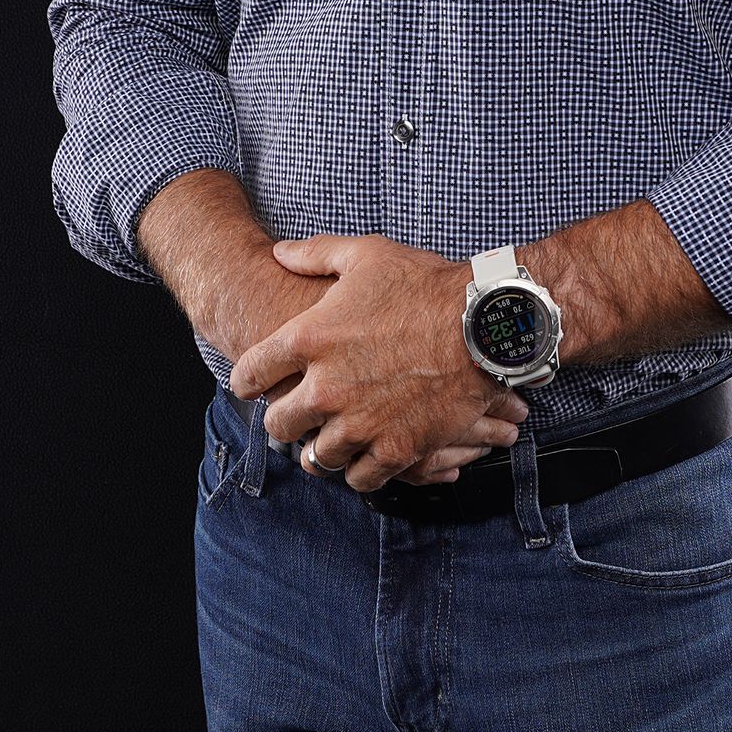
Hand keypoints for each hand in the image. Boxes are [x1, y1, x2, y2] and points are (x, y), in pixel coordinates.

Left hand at [227, 232, 528, 492]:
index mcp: (308, 339)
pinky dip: (358, 471)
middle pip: (277, 424)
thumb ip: (316, 254)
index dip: (248, 380)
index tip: (254, 384)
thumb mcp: (366, 255)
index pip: (249, 374)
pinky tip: (362, 458)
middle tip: (293, 417)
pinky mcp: (395, 449)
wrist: (483, 324)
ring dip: (319, 450)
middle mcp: (325, 388)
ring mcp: (360, 423)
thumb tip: (279, 253)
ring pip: (316, 458)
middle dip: (283, 421)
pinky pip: (360, 478)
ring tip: (324, 444)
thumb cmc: (424, 285)